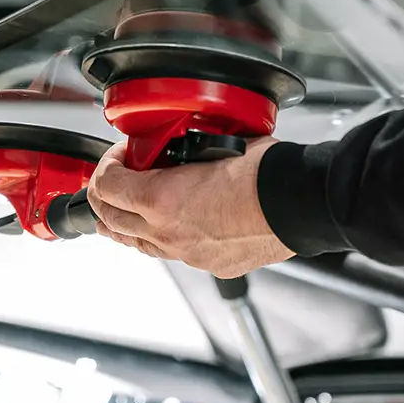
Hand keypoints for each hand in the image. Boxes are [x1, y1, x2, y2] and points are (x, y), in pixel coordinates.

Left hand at [86, 137, 295, 277]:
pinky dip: (158, 237)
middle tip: (113, 180)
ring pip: (136, 244)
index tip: (120, 156)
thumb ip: (183, 145)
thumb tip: (175, 138)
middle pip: (110, 221)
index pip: (105, 186)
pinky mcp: (207, 264)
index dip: (106, 166)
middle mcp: (167, 232)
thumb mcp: (212, 141)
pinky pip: (169, 253)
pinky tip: (166, 225)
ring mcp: (186, 253)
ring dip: (124, 223)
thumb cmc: (265, 171)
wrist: (299, 203)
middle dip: (104, 198)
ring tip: (124, 209)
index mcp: (161, 198)